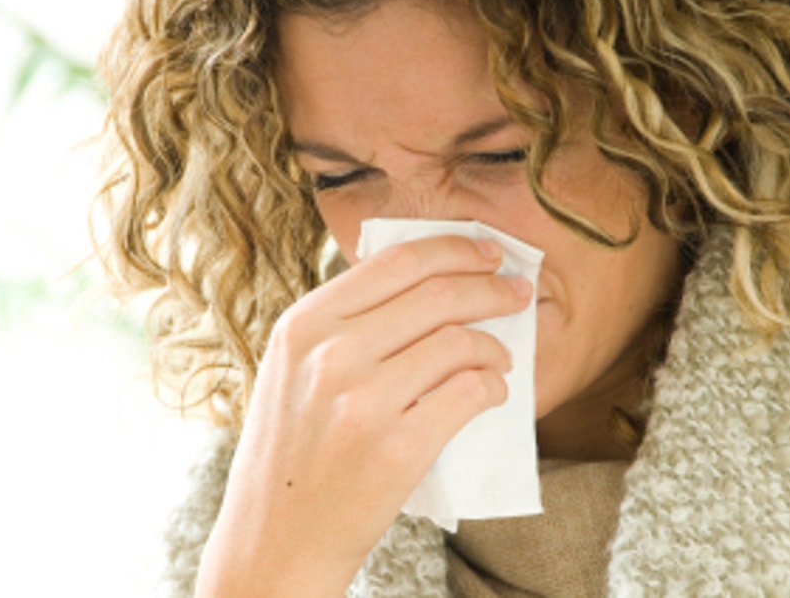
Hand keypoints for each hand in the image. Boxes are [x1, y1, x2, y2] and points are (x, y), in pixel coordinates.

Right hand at [195, 235, 531, 595]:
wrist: (273, 540)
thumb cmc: (292, 452)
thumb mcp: (291, 371)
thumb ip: (342, 324)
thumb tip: (425, 280)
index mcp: (303, 325)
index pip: (396, 262)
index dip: (454, 249)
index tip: (488, 253)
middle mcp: (329, 355)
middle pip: (437, 294)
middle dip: (491, 288)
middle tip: (516, 293)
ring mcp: (362, 401)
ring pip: (459, 341)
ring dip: (495, 345)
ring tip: (501, 356)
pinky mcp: (396, 449)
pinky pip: (469, 392)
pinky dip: (493, 386)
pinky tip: (491, 391)